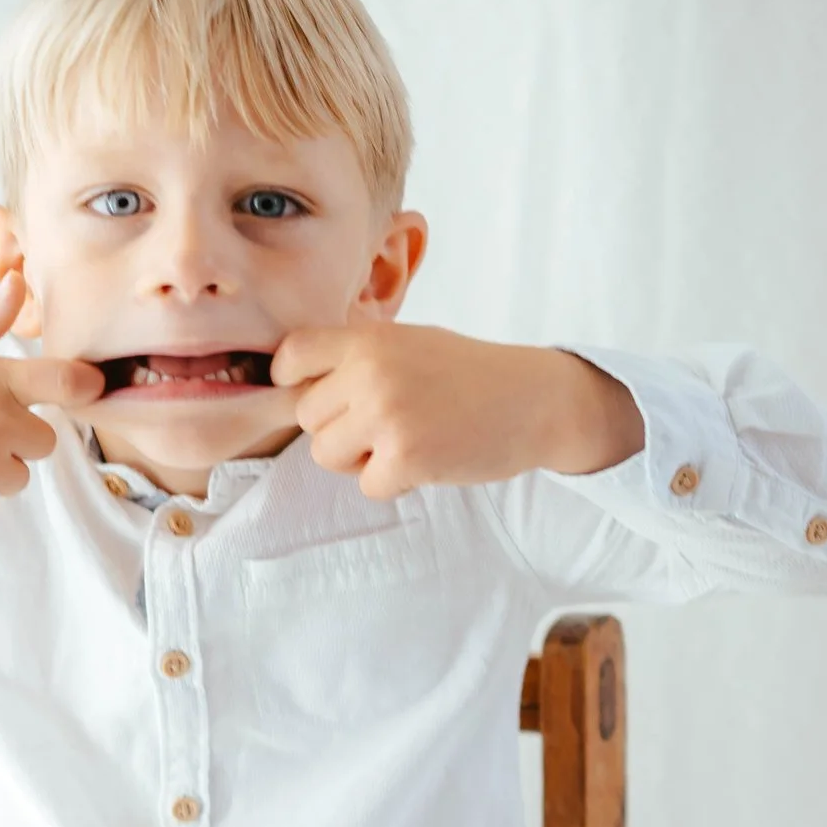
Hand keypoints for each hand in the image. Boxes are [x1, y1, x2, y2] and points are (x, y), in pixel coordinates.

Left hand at [269, 322, 644, 499]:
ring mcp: (387, 415)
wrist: (536, 399)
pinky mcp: (406, 457)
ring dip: (359, 459)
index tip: (318, 391)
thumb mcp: (409, 342)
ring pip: (326, 455)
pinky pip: (366, 486)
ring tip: (404, 440)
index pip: (291, 356)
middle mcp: (371, 373)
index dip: (294, 380)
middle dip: (338, 428)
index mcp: (368, 339)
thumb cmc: (468, 373)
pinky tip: (426, 461)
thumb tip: (293, 380)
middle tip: (385, 423)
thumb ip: (356, 356)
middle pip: (306, 417)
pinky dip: (392, 484)